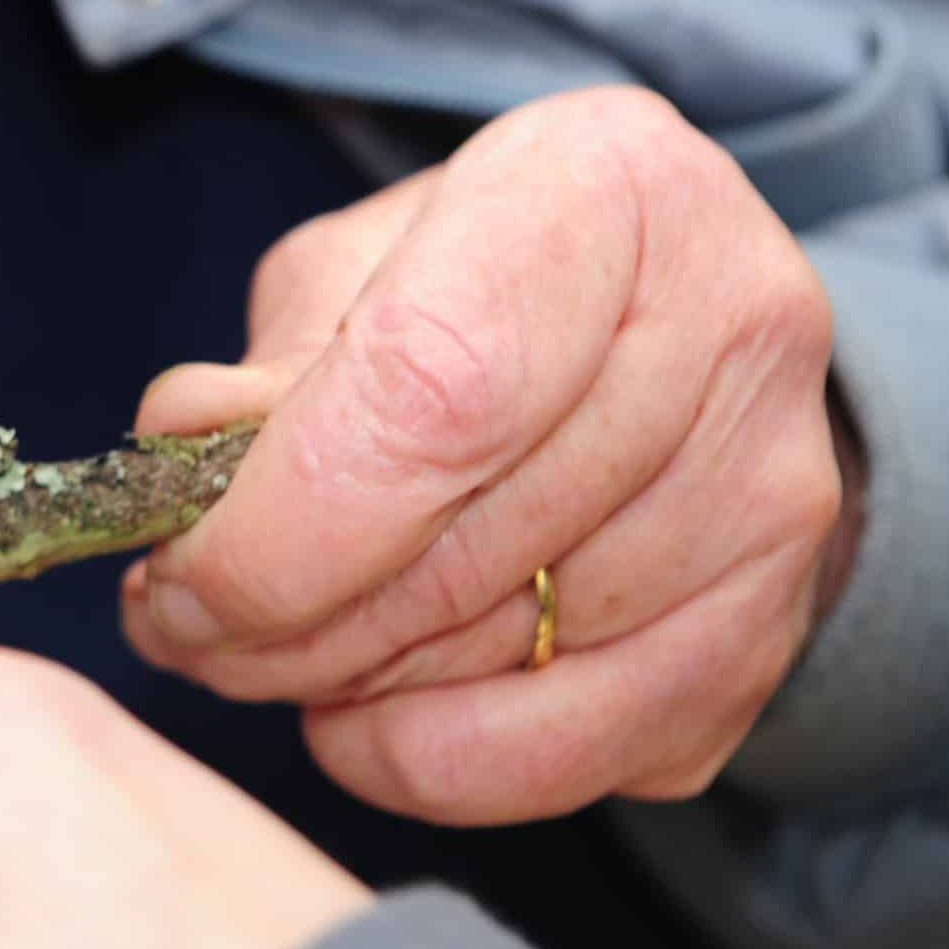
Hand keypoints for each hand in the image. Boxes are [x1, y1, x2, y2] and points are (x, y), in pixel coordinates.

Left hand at [125, 87, 848, 823]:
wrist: (671, 342)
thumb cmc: (473, 290)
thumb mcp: (349, 275)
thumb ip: (261, 375)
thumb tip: (183, 484)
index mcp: (605, 188)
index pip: (436, 394)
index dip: (281, 525)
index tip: (176, 577)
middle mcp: (727, 322)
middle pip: (462, 546)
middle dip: (277, 621)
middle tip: (179, 627)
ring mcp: (771, 491)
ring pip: (499, 659)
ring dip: (335, 684)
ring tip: (256, 646)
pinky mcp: (772, 630)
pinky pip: (563, 758)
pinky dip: (422, 760)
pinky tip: (355, 713)